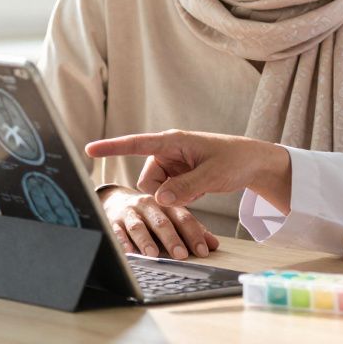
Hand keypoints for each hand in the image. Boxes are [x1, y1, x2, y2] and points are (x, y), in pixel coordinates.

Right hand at [85, 130, 291, 213]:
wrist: (253, 163)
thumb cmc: (235, 159)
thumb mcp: (212, 174)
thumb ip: (185, 187)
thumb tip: (158, 200)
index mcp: (172, 142)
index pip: (136, 143)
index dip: (112, 147)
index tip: (89, 149)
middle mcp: (168, 152)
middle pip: (147, 181)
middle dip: (162, 193)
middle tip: (192, 190)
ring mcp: (173, 166)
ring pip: (156, 192)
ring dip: (172, 198)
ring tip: (198, 190)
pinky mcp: (179, 178)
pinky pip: (167, 195)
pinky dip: (178, 201)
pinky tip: (197, 195)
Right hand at [100, 185, 218, 259]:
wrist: (116, 200)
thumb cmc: (150, 212)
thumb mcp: (171, 215)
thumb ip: (191, 229)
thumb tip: (213, 245)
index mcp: (167, 204)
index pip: (183, 218)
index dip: (194, 234)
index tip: (203, 251)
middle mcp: (149, 206)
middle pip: (162, 222)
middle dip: (172, 239)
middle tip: (181, 254)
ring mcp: (130, 212)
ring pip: (139, 226)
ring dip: (146, 241)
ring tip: (153, 254)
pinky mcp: (113, 221)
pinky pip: (116, 231)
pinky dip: (122, 242)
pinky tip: (128, 252)